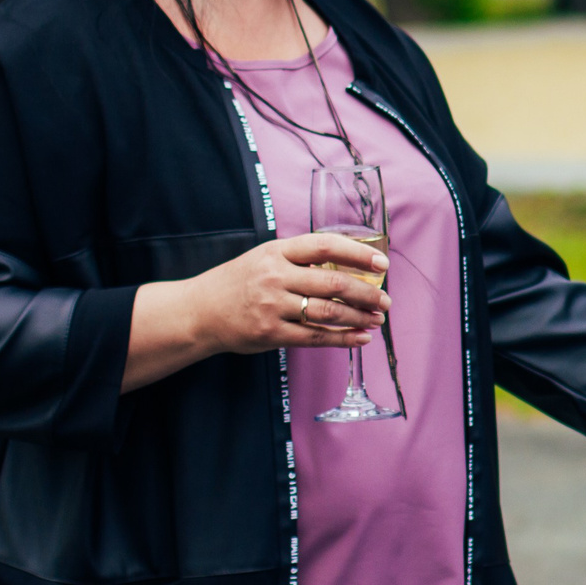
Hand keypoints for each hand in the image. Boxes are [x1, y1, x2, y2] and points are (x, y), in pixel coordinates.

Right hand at [123, 232, 390, 391]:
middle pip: (333, 283)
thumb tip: (352, 264)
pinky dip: (343, 339)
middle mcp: (275, 277)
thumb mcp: (266, 257)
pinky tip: (361, 338)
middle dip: (367, 293)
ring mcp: (272, 307)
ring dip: (359, 317)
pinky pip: (315, 337)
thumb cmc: (241, 282)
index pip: (326, 246)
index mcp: (277, 251)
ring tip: (378, 319)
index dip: (358, 253)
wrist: (199, 312)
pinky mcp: (271, 334)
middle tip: (386, 299)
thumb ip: (302, 258)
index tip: (382, 262)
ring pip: (328, 312)